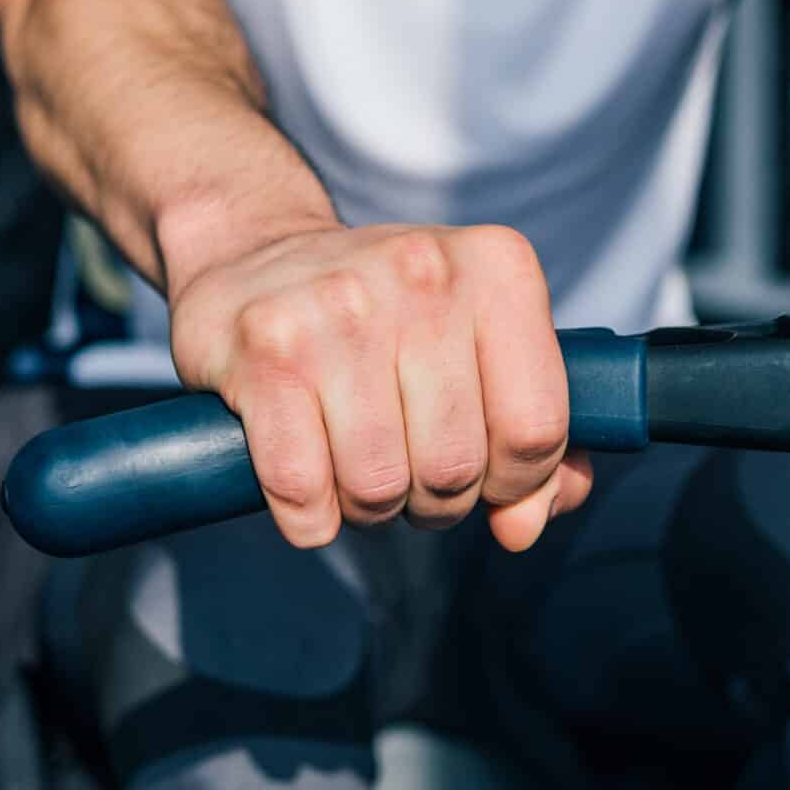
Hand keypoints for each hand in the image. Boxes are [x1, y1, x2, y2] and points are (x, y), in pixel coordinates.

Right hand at [169, 223, 591, 550]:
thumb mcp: (477, 351)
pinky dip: (308, 516)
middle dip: (434, 500)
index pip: (536, 426)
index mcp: (495, 267)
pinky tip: (307, 486)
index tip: (486, 477)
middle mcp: (420, 272)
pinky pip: (303, 488)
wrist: (253, 261)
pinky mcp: (264, 349)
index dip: (515, 482)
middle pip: (455, 466)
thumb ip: (529, 441)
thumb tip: (523, 527)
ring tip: (356, 472)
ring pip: (378, 485)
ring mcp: (337, 307)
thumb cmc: (386, 323)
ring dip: (368, 509)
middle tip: (409, 470)